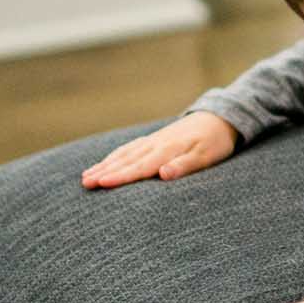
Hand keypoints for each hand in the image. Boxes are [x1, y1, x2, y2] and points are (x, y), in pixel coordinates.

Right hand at [81, 112, 239, 188]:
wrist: (218, 118)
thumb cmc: (215, 142)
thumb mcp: (206, 156)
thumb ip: (184, 165)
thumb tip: (163, 174)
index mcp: (167, 150)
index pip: (139, 167)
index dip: (120, 176)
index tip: (101, 184)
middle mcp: (155, 144)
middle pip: (126, 160)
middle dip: (104, 172)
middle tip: (84, 183)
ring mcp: (153, 140)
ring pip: (124, 154)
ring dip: (105, 165)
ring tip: (86, 176)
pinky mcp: (154, 140)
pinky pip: (129, 148)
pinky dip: (114, 156)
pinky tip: (105, 163)